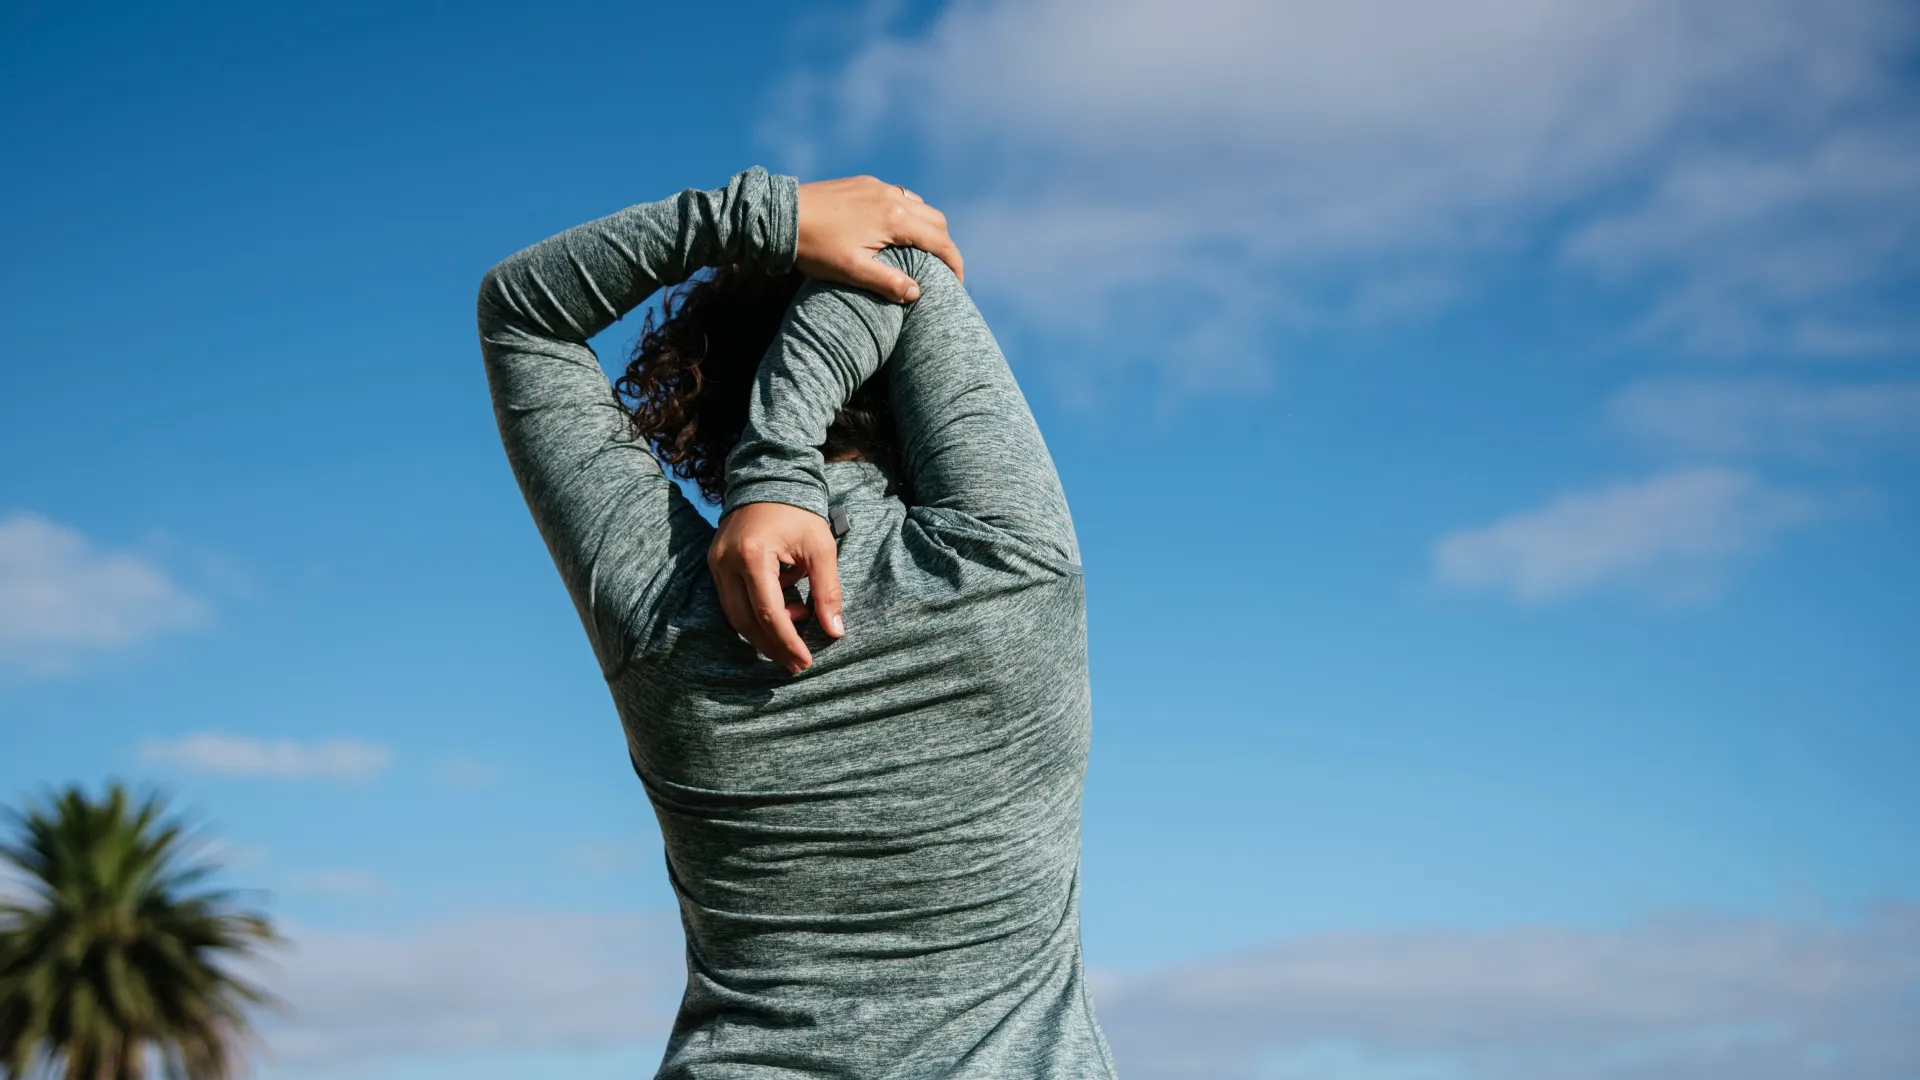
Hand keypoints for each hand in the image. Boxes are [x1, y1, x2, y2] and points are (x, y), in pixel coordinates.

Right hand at [708, 502, 844, 672]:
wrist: (769, 481)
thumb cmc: (798, 513)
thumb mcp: (821, 549)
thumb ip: (827, 591)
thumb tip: (834, 631)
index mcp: (753, 556)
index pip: (768, 613)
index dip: (787, 642)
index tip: (805, 661)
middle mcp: (726, 562)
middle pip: (745, 622)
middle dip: (772, 646)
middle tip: (796, 662)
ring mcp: (715, 563)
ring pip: (734, 616)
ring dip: (763, 632)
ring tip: (793, 632)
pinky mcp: (714, 564)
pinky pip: (731, 601)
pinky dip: (754, 614)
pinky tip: (780, 613)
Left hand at [796, 176, 964, 302]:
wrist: (781, 216)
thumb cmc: (816, 247)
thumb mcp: (852, 271)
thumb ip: (888, 282)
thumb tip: (917, 293)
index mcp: (895, 220)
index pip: (940, 241)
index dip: (954, 263)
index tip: (957, 282)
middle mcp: (892, 197)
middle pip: (935, 220)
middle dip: (944, 244)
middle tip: (941, 268)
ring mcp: (877, 187)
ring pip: (918, 204)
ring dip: (926, 226)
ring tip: (920, 249)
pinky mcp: (862, 183)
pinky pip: (897, 195)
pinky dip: (906, 212)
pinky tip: (893, 228)